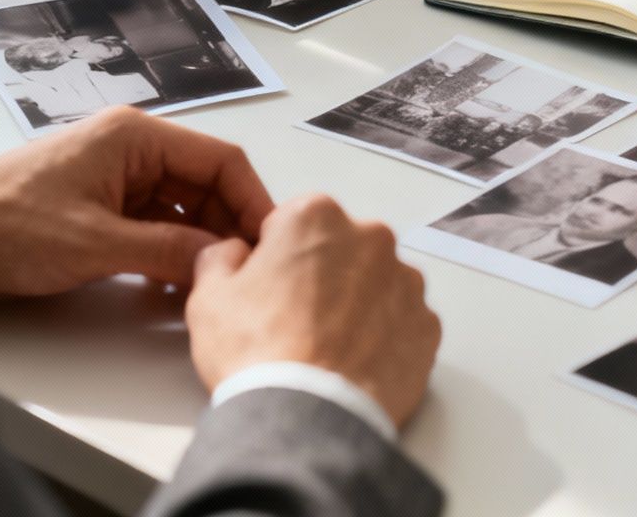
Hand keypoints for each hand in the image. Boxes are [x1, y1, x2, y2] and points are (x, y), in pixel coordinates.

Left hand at [0, 107, 272, 296]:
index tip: (269, 244)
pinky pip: (157, 222)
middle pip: (207, 182)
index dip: (253, 200)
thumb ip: (166, 250)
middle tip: (244, 274)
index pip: (221, 159)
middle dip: (228, 226)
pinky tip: (174, 284)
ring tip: (211, 285)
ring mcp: (119, 174)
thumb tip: (225, 262)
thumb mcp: (96, 244)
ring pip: (185, 206)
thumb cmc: (12, 226)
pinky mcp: (104, 202)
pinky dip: (171, 250)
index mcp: (137, 136)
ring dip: (199, 242)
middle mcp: (134, 146)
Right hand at [186, 194, 440, 427]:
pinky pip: (402, 322)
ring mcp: (406, 283)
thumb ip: (220, 256)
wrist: (306, 419)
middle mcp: (371, 238)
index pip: (292, 223)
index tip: (268, 288)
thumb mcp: (209, 297)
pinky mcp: (427, 326)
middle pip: (340, 249)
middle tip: (295, 322)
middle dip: (322, 276)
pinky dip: (384, 337)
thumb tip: (233, 252)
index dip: (276, 257)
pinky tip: (354, 363)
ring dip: (357, 304)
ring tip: (326, 348)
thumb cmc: (259, 353)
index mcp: (316, 217)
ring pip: (376, 283)